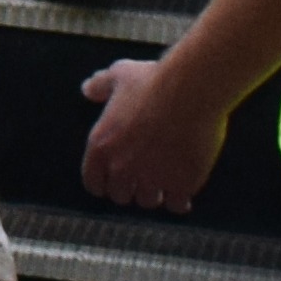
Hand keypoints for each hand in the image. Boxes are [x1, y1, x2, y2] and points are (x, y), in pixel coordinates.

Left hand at [77, 56, 228, 213]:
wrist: (191, 90)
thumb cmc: (154, 81)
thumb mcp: (120, 75)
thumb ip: (100, 85)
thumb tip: (88, 89)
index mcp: (102, 146)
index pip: (93, 181)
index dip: (103, 183)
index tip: (112, 182)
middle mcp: (123, 168)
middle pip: (120, 195)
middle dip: (129, 189)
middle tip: (140, 181)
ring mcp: (153, 178)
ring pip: (148, 201)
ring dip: (153, 196)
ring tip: (161, 188)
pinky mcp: (182, 183)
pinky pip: (176, 205)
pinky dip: (179, 203)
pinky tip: (183, 198)